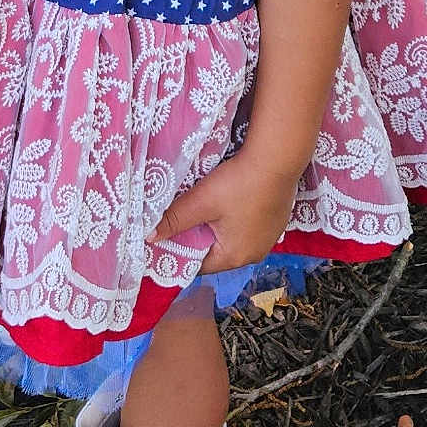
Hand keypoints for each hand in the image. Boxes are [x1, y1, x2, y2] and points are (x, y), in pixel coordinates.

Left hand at [151, 155, 302, 274]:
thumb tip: (149, 237)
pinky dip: (233, 219)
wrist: (277, 160)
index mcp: (235, 257)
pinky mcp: (275, 222)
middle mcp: (254, 254)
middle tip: (178, 221)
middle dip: (197, 239)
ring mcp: (268, 239)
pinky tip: (227, 201)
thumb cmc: (239, 184)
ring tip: (200, 210)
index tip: (165, 239)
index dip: (180, 253)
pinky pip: (246, 227)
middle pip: (215, 252)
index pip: (199, 265)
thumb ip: (174, 220)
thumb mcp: (201, 201)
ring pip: (231, 238)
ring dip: (215, 228)